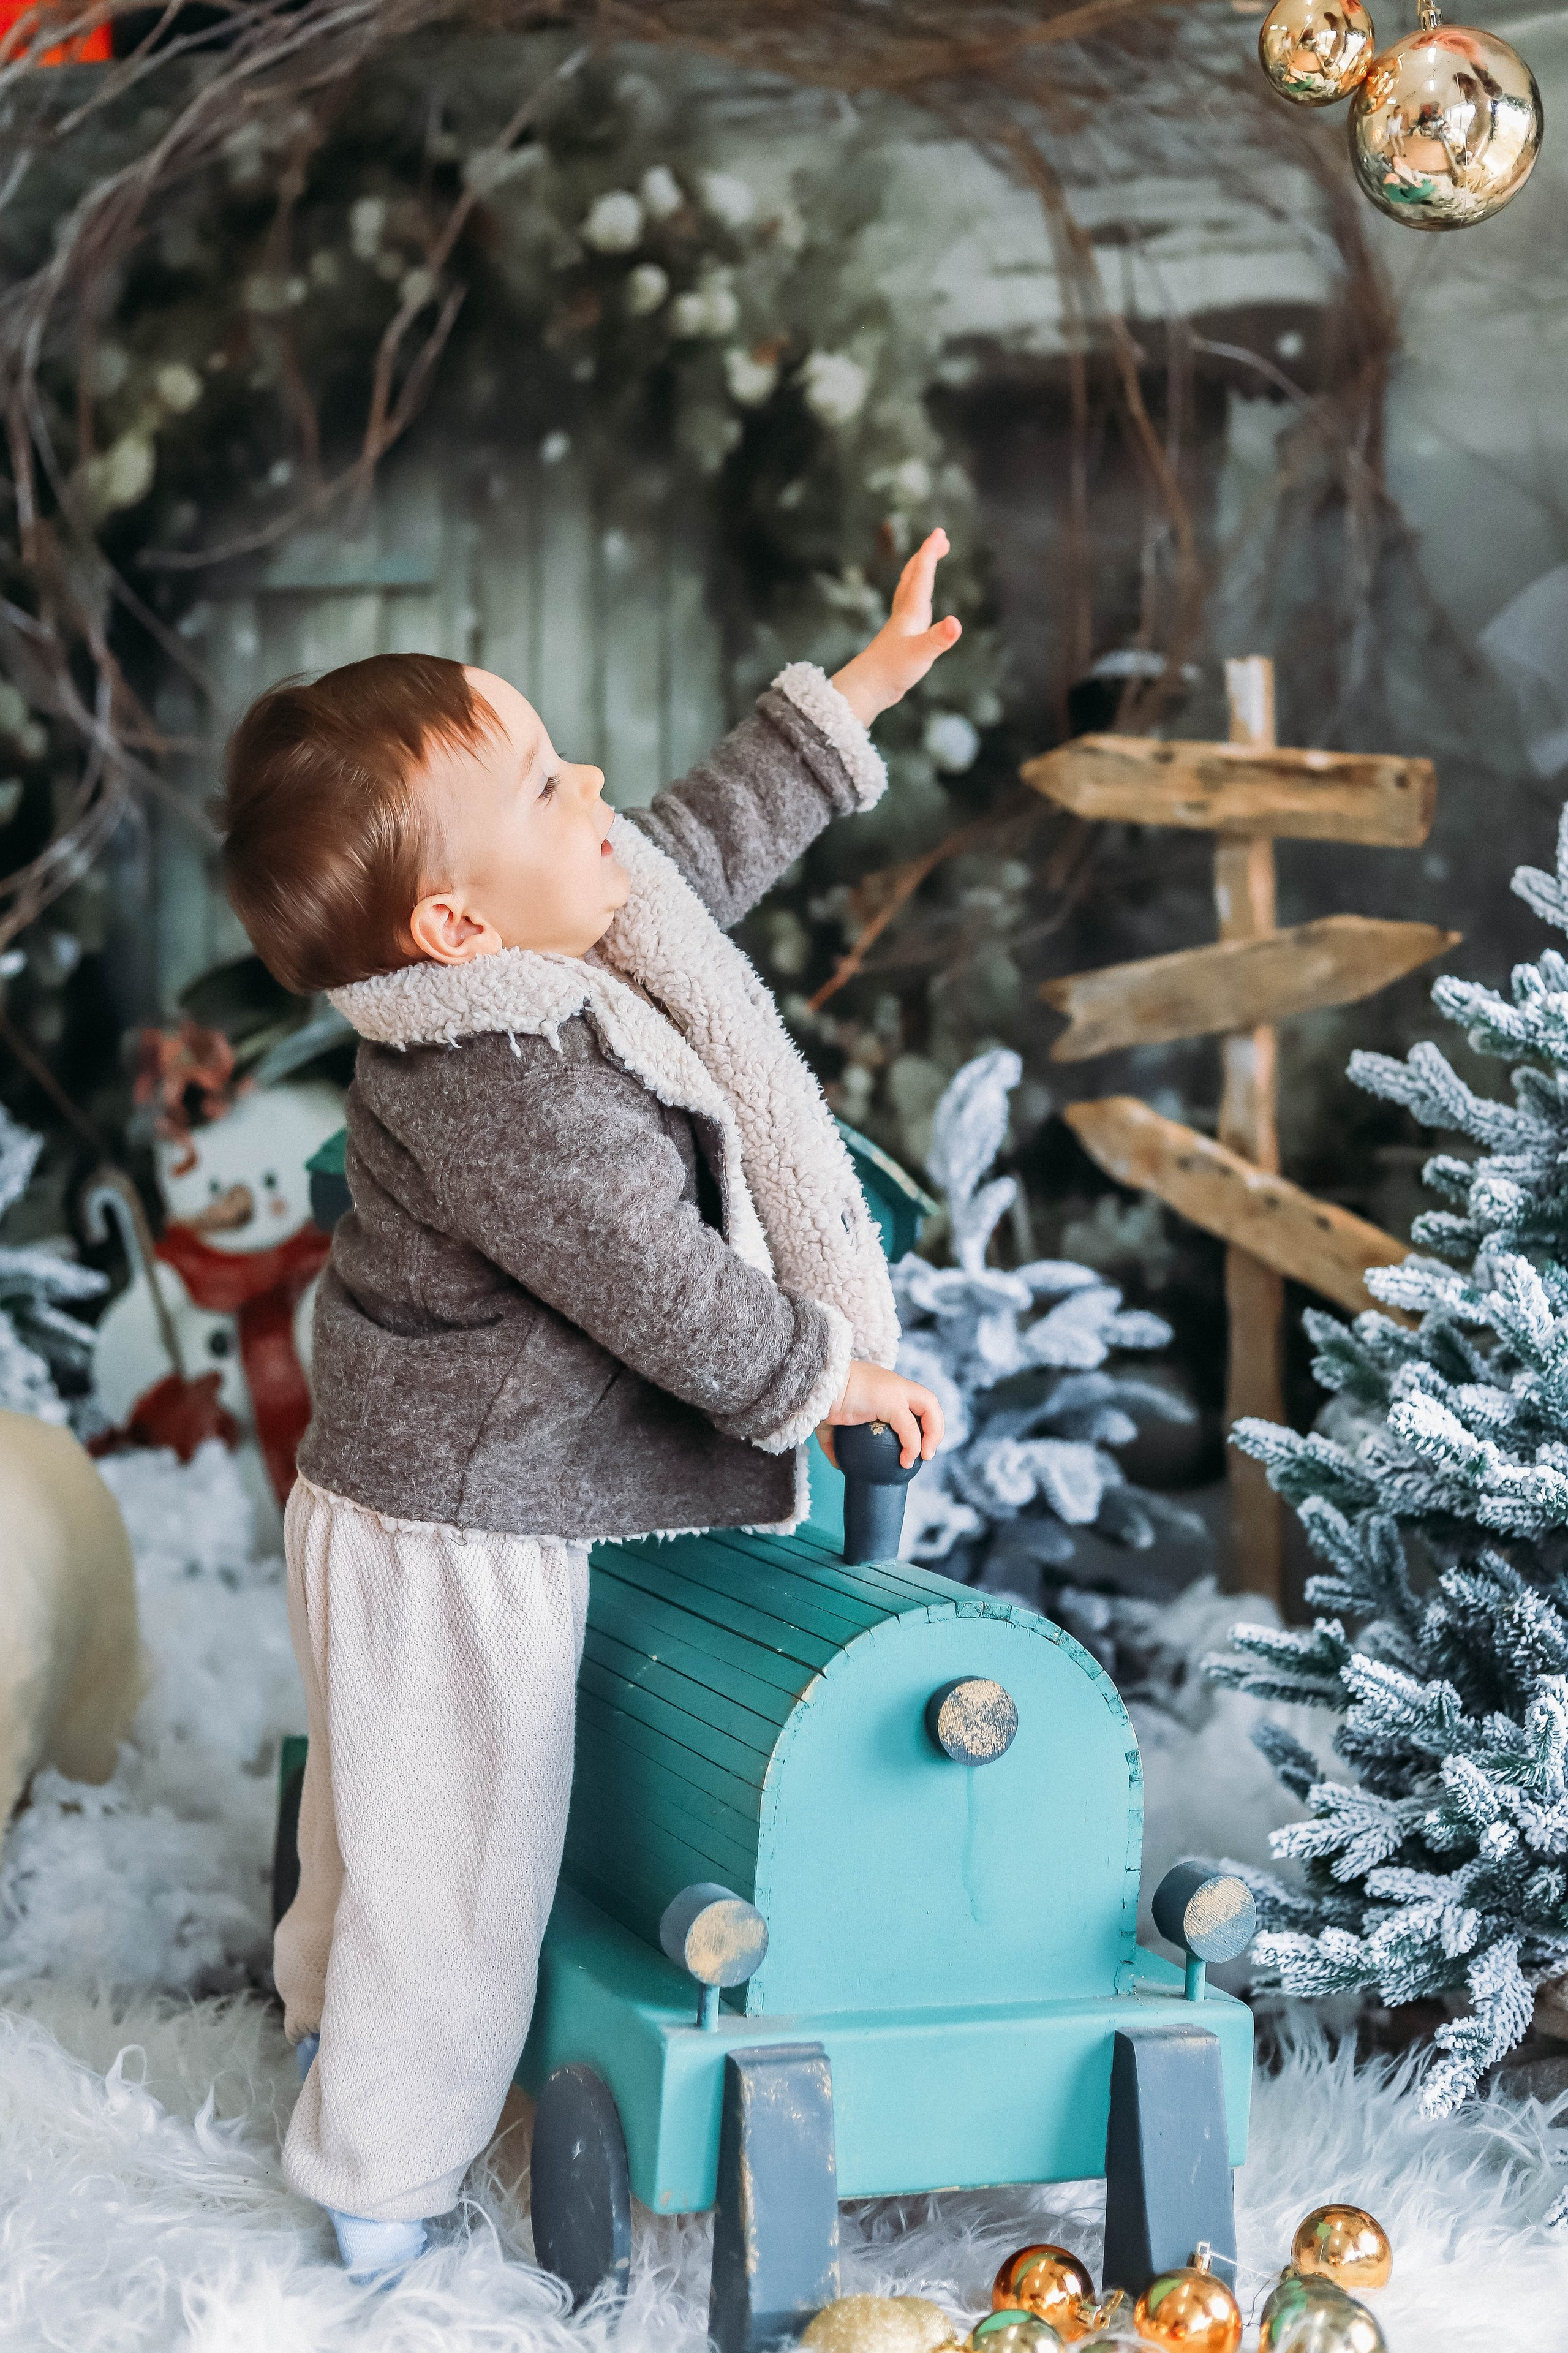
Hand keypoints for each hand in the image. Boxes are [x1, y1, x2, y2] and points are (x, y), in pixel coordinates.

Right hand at [816, 1360, 944, 1470]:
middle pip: (928, 1401)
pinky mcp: (891, 1400)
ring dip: (933, 1433)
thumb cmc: (819, 1400)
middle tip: (926, 1453)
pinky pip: (909, 1427)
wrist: (814, 1386)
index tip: (916, 1444)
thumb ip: (835, 1441)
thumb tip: (839, 1463)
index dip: (920, 1421)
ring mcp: (894, 1390)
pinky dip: (913, 1445)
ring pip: (929, 1406)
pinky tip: (906, 1460)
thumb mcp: (832, 1420)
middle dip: (935, 1426)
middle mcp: (893, 1385)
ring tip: (925, 1456)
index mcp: (883, 1387)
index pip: (912, 1399)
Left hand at [830, 528, 962, 728]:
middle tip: (941, 539)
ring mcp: (902, 625)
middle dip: (927, 555)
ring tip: (928, 563)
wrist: (868, 688)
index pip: (922, 574)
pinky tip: (920, 607)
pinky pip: (910, 608)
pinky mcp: (901, 638)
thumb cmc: (892, 671)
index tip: (939, 532)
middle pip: (915, 576)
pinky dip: (917, 596)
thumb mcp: (921, 654)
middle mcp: (905, 613)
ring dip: (920, 572)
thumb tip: (956, 625)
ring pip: (910, 590)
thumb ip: (939, 639)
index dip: (931, 551)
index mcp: (911, 611)